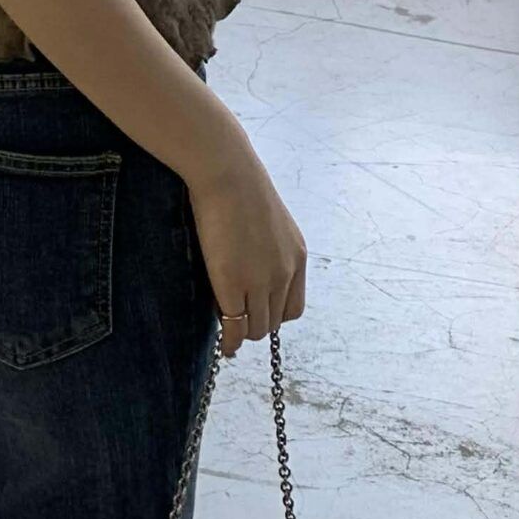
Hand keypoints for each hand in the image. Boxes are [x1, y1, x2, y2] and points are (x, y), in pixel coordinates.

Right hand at [182, 151, 307, 354]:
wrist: (227, 173)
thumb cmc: (239, 186)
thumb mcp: (269, 221)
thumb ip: (267, 247)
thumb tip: (250, 261)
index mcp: (296, 257)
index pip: (293, 307)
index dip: (273, 314)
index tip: (256, 312)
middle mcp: (285, 274)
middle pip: (275, 321)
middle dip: (256, 325)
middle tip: (235, 321)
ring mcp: (260, 282)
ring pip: (257, 328)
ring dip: (242, 333)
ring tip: (227, 333)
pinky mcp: (233, 284)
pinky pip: (234, 325)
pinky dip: (229, 341)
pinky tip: (222, 345)